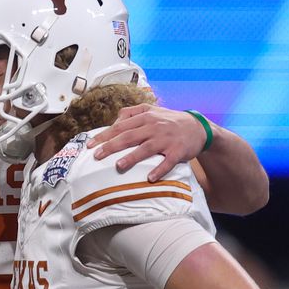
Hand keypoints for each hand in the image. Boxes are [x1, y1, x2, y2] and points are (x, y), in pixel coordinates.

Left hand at [86, 104, 206, 176]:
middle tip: (97, 156)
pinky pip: (168, 161)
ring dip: (132, 157)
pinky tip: (150, 177)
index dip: (104, 135)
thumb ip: (131, 113)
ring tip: (119, 166)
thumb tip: (113, 122)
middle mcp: (154, 126)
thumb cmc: (169, 121)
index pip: (120, 126)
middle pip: (129, 136)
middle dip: (111, 146)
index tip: (90, 145)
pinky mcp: (178, 151)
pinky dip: (159, 169)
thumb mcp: (151, 110)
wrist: (198, 127)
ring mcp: (166, 139)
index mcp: (145, 117)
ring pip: (146, 148)